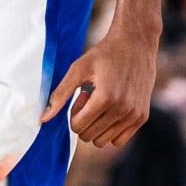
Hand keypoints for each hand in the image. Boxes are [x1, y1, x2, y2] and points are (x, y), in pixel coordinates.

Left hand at [41, 26, 156, 147]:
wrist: (135, 43)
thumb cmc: (104, 54)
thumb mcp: (78, 69)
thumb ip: (60, 94)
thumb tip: (43, 119)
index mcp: (105, 98)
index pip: (77, 127)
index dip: (74, 112)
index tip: (82, 94)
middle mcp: (122, 110)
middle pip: (89, 136)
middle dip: (84, 120)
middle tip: (91, 98)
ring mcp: (134, 115)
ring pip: (103, 142)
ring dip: (97, 126)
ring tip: (102, 103)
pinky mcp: (142, 117)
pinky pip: (119, 141)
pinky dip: (111, 130)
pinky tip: (112, 109)